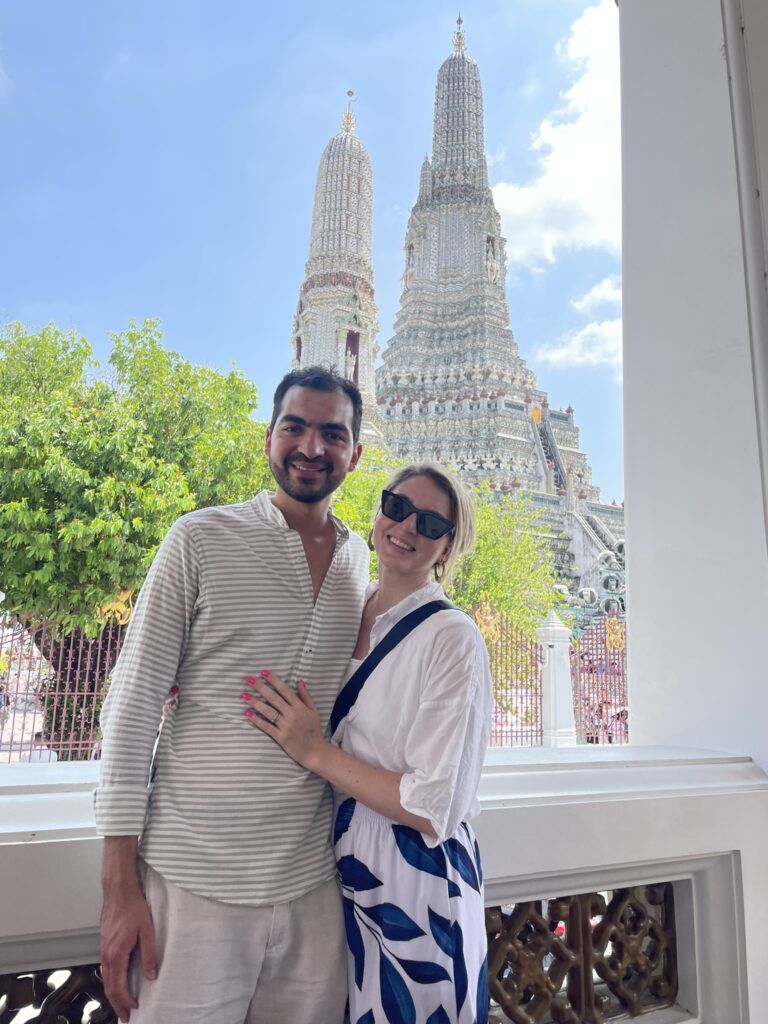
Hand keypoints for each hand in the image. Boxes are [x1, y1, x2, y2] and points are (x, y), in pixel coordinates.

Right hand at [100, 886, 156, 1021]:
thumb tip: (152, 975)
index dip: (126, 1000)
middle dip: (117, 1004)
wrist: (119, 891)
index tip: (135, 1008)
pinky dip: (110, 981)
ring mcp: (103, 950)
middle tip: (126, 1017)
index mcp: (116, 954)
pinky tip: (117, 983)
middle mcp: (106, 955)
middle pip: (109, 987)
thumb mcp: (147, 931)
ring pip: (106, 979)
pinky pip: (105, 969)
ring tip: (122, 1004)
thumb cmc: (133, 908)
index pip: (118, 986)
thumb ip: (149, 954)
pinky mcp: (104, 944)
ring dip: (113, 994)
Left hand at [241, 670, 327, 769]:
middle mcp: (292, 715)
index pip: (285, 690)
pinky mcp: (280, 737)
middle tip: (249, 679)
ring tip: (244, 695)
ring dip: (255, 703)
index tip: (263, 672)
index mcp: (300, 707)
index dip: (274, 680)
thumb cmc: (314, 730)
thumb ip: (306, 696)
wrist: (314, 751)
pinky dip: (256, 720)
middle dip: (261, 687)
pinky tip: (247, 713)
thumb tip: (299, 681)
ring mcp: (286, 726)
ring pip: (268, 711)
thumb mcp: (313, 711)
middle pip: (274, 698)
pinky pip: (266, 727)